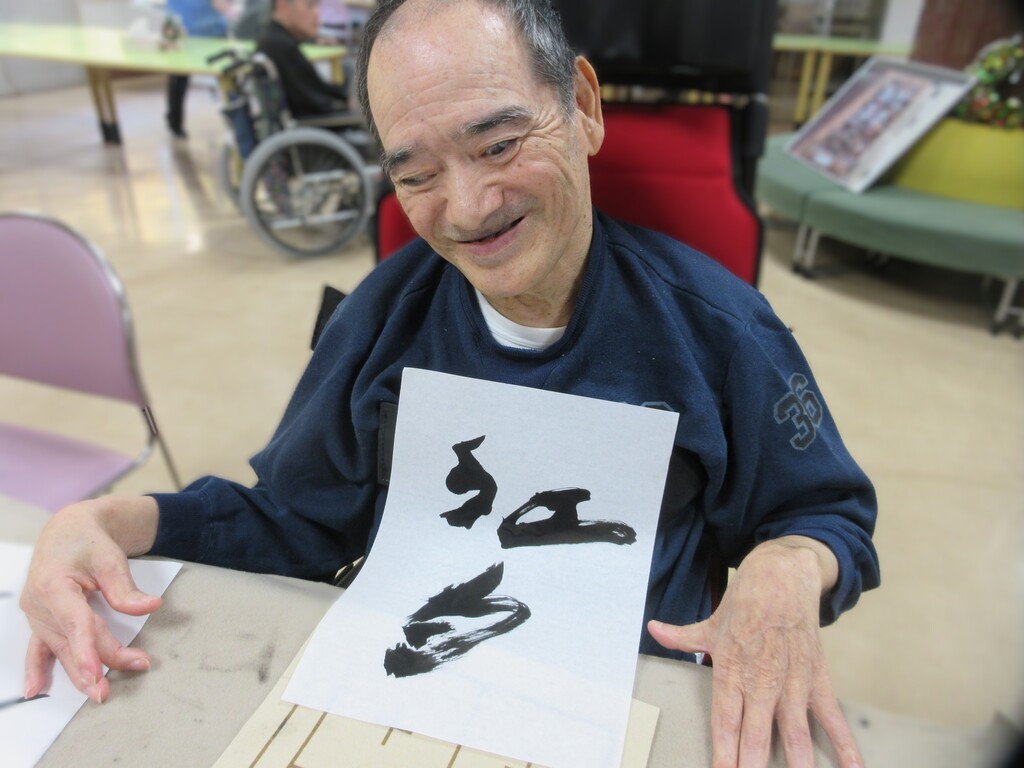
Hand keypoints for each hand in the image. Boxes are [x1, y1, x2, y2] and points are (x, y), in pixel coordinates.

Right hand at [20, 497, 160, 703]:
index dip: (86, 649)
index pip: (74, 623)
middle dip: (97, 663)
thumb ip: (125, 587)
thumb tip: (150, 606)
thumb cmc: (87, 541)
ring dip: (80, 671)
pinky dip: (37, 669)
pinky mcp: (40, 621)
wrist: (67, 530)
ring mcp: (36, 615)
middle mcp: (39, 603)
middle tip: (127, 675)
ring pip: (61, 649)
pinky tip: (34, 690)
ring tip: (100, 692)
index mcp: (53, 584)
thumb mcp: (110, 557)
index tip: (96, 672)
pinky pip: (37, 649)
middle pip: (72, 640)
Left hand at [647, 537, 861, 767]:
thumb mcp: (711, 621)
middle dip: (754, 765)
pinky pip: (832, 717)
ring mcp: (792, 680)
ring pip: (795, 732)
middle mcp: (762, 679)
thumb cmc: (745, 601)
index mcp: (732, 668)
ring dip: (798, 763)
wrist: (783, 574)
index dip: (724, 752)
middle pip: (757, 735)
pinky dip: (845, 745)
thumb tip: (654, 630)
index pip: (725, 721)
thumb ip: (682, 636)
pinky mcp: (817, 677)